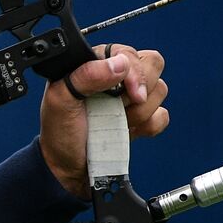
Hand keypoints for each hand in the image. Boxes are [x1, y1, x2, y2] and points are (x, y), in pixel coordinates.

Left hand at [39, 44, 169, 198]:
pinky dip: (149, 125)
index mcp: (96, 64)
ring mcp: (130, 99)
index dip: (134, 72)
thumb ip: (86, 76)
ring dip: (139, 111)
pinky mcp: (142, 120)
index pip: (130, 53)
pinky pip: (162, 115)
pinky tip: (129, 131)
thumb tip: (119, 64)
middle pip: (153, 65)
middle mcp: (116, 77)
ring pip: (160, 90)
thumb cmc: (59, 133)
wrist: (66, 168)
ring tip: (115, 122)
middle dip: (138, 90)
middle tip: (117, 107)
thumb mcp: (59, 101)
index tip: (128, 94)